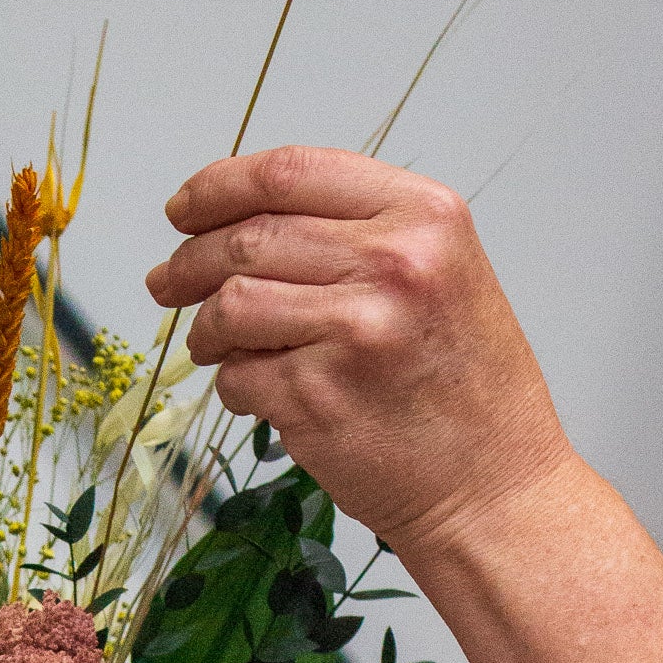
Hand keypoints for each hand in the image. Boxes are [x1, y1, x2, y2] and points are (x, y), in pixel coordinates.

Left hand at [147, 146, 573, 546]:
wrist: (495, 490)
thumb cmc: (463, 387)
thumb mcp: (440, 273)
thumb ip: (354, 232)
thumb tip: (233, 218)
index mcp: (426, 217)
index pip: (290, 172)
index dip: (218, 187)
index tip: (183, 209)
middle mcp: (395, 263)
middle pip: (247, 237)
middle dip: (189, 261)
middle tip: (166, 281)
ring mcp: (354, 330)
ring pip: (229, 303)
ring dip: (204, 327)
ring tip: (212, 343)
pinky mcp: (317, 395)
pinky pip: (234, 374)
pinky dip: (232, 383)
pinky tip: (259, 392)